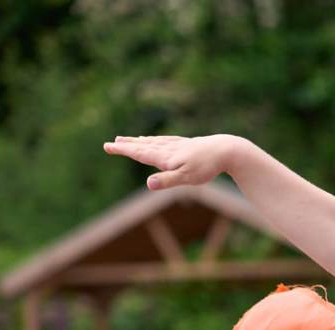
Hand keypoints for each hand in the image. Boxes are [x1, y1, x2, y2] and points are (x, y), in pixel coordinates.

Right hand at [103, 134, 243, 190]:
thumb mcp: (186, 178)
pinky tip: (154, 140)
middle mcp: (168, 149)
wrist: (226, 150)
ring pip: (153, 142)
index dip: (123, 150)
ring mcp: (177, 145)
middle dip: (127, 146)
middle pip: (143, 146)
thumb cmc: (206, 167)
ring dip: (138, 141)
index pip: (139, 153)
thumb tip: (148, 184)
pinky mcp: (186, 144)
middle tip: (110, 144)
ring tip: (126, 140)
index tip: (108, 146)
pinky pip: (164, 141)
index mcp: (165, 157)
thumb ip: (166, 181)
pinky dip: (154, 140)